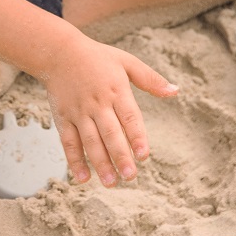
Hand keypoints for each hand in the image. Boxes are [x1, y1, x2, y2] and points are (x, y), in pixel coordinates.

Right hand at [45, 33, 178, 186]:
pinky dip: (74, 161)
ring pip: (90, 141)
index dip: (136, 137)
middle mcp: (97, 103)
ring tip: (111, 182)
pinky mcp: (63, 118)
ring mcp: (79, 112)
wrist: (59, 52)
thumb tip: (175, 91)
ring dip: (100, 163)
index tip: (144, 156)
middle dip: (120, 156)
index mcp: (116, 90)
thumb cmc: (97, 57)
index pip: (129, 117)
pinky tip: (83, 178)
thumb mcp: (126, 61)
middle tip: (130, 177)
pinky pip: (68, 142)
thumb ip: (150, 79)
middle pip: (110, 133)